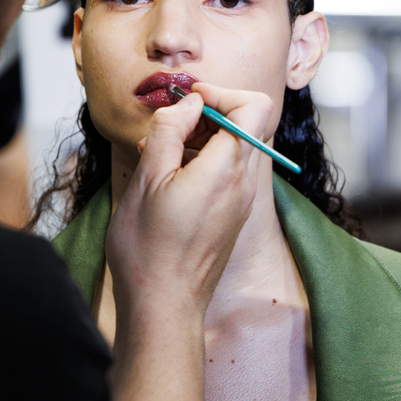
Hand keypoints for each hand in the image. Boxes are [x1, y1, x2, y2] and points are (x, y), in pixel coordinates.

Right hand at [104, 82, 271, 400]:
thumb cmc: (149, 249)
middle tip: (172, 123)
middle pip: (247, 124)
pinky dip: (203, 161)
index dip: (221, 92)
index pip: (253, 106)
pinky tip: (168, 176)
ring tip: (161, 151)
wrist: (163, 308)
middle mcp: (244, 183)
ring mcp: (241, 202)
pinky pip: (228, 173)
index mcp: (227, 169)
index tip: (188, 100)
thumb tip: (189, 103)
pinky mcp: (231, 216)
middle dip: (210, 112)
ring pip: (236, 148)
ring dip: (203, 138)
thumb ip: (170, 131)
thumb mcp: (147, 178)